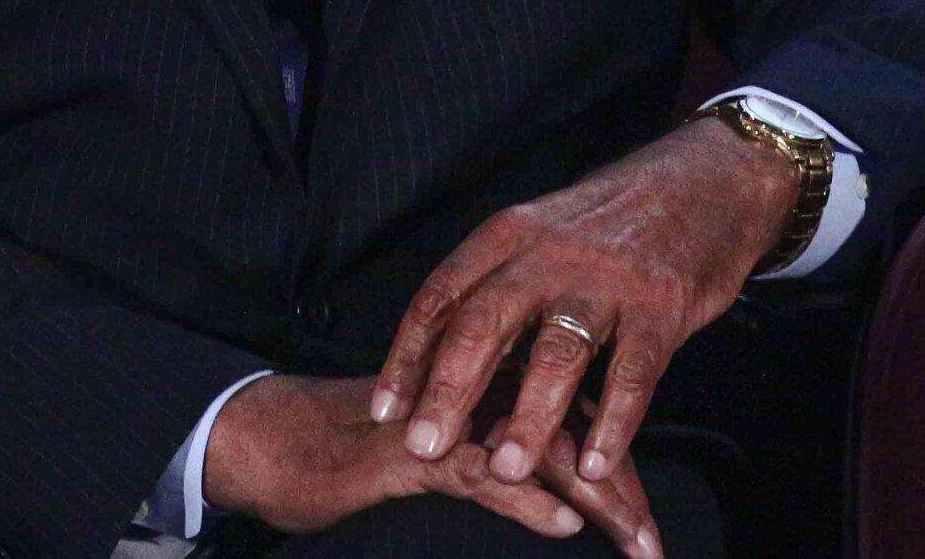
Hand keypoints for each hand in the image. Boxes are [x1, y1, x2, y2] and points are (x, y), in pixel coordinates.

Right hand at [203, 372, 657, 554]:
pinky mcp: (412, 449)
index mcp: (489, 381)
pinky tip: (560, 521)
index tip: (649, 524)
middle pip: (571, 428)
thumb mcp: (442, 462)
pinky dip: (525, 499)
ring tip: (632, 538)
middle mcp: (476, 386)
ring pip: (538, 448)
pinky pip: (480, 470)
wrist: (271, 439)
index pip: (572, 415)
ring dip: (593, 496)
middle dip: (619, 487)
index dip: (615, 466)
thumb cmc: (358, 452)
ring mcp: (446, 415)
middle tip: (654, 542)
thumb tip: (563, 499)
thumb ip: (499, 465)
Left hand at [369, 117, 797, 486]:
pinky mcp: (663, 304)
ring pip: (556, 353)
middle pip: (485, 324)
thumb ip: (501, 288)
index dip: (408, 354)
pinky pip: (633, 371)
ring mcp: (608, 279)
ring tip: (506, 469)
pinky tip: (594, 464)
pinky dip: (613, 423)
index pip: (442, 295)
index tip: (386, 409)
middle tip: (425, 448)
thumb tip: (448, 366)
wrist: (709, 177)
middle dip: (449, 390)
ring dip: (528, 416)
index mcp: (509, 234)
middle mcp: (550, 252)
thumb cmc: (612, 220)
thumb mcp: (543, 232)